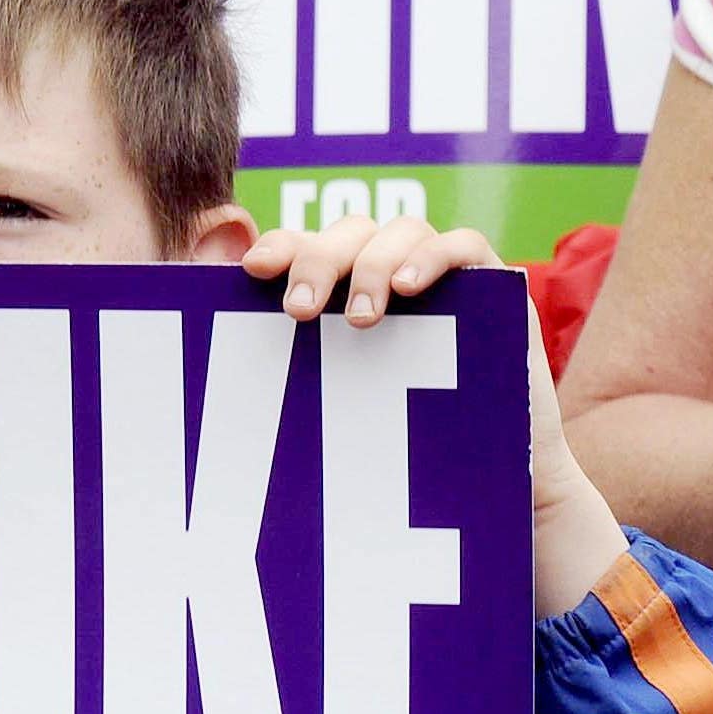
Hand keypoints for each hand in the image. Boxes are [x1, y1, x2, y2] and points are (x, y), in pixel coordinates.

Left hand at [245, 216, 624, 614]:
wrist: (486, 484)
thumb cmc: (401, 449)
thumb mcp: (334, 405)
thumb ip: (291, 371)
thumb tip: (217, 344)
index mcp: (349, 288)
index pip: (309, 244)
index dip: (281, 245)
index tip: (252, 272)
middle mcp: (394, 270)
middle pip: (350, 232)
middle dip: (320, 261)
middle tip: (301, 310)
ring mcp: (445, 272)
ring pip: (402, 229)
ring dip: (374, 265)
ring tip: (361, 316)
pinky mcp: (495, 283)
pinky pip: (465, 244)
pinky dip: (434, 258)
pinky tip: (411, 289)